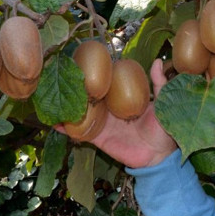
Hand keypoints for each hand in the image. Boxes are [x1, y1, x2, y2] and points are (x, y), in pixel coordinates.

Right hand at [62, 59, 177, 167]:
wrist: (159, 155)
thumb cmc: (163, 127)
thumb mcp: (163, 102)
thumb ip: (158, 83)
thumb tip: (157, 61)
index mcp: (123, 96)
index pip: (107, 81)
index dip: (96, 72)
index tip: (82, 60)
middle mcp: (109, 108)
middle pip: (90, 94)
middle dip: (76, 86)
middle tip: (61, 74)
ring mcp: (102, 122)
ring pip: (80, 111)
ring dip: (67, 105)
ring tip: (51, 95)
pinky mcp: (98, 138)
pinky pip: (79, 132)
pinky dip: (65, 128)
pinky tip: (52, 121)